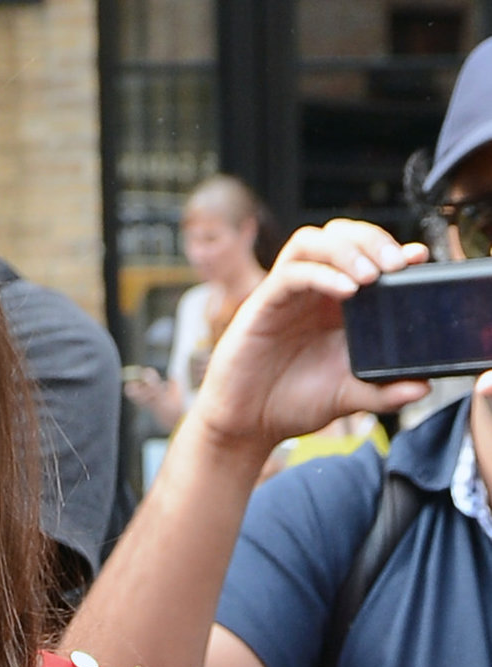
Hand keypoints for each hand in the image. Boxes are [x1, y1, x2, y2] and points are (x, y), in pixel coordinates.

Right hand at [191, 220, 431, 453]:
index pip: (365, 254)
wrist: (248, 426)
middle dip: (373, 239)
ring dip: (347, 249)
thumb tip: (423, 388)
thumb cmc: (292, 403)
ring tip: (371, 275)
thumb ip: (383, 391)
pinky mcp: (263, 303)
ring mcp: (287, 293)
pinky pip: (292, 272)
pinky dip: (321, 274)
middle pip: (342, 234)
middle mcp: (313, 289)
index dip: (392, 247)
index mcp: (336, 302)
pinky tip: (345, 291)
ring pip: (315, 240)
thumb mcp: (347, 396)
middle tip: (396, 264)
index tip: (418, 259)